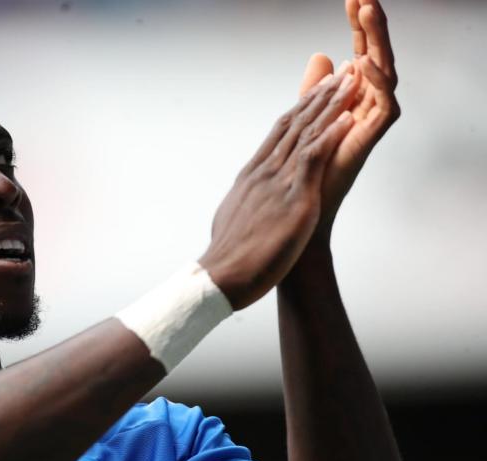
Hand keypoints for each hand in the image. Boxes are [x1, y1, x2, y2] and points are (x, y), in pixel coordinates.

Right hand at [200, 71, 358, 309]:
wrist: (221, 277)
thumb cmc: (227, 259)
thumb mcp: (232, 220)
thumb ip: (243, 204)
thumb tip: (243, 205)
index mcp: (250, 177)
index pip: (277, 134)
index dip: (298, 110)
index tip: (314, 92)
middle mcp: (263, 172)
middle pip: (293, 125)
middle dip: (318, 97)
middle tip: (339, 73)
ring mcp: (277, 182)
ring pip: (306, 133)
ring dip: (330, 105)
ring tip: (349, 81)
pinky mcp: (293, 198)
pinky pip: (315, 157)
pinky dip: (332, 134)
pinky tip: (348, 117)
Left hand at [298, 0, 399, 240]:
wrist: (300, 214)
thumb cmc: (306, 172)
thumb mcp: (306, 119)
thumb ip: (314, 89)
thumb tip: (321, 55)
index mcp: (351, 99)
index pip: (359, 54)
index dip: (357, 27)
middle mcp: (364, 107)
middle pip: (375, 57)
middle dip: (371, 26)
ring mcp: (369, 123)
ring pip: (384, 73)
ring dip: (376, 42)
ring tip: (368, 11)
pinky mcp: (370, 140)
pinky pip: (385, 105)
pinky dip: (376, 82)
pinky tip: (364, 63)